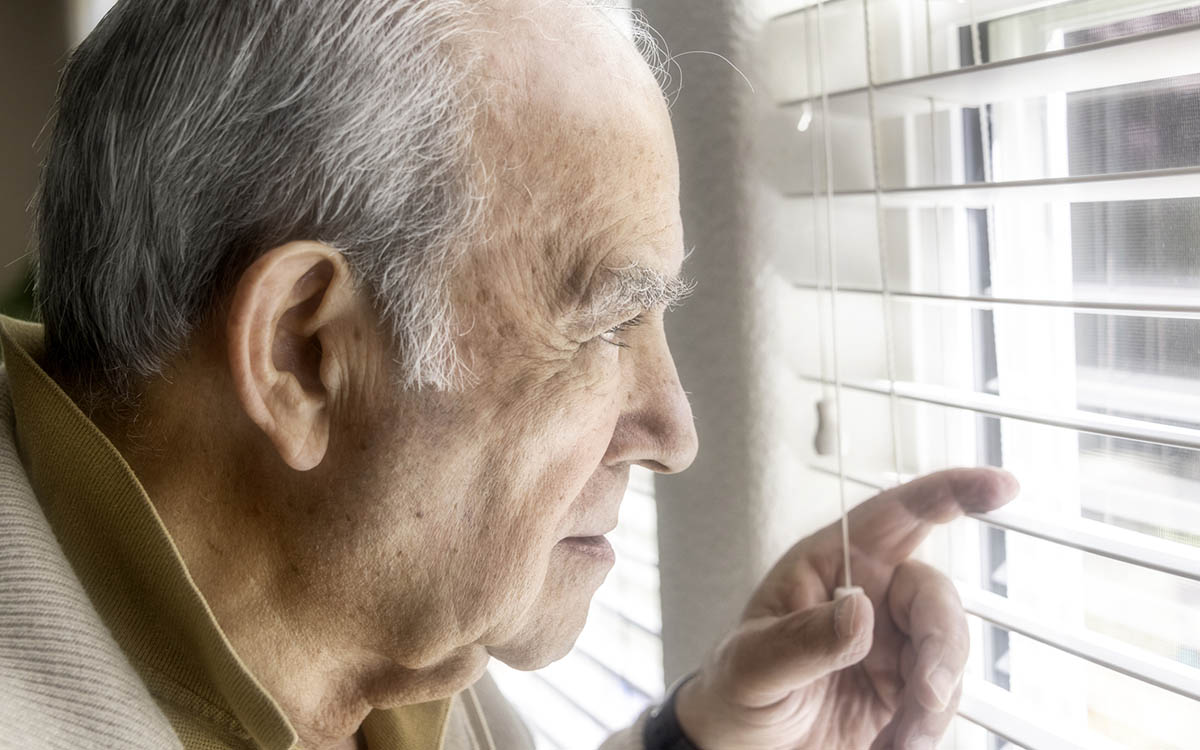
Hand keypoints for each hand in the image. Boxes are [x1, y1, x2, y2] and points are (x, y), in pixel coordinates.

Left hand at [674, 468, 1018, 749]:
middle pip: (934, 597)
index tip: (1001, 486)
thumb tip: (861, 611)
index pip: (897, 515)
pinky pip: (943, 695)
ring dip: (933, 700)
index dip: (951, 492)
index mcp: (831, 564)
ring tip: (900, 740)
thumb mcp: (753, 665)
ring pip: (948, 651)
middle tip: (924, 698)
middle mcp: (870, 593)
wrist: (743, 749)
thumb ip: (803, 640)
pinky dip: (929, 725)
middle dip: (940, 648)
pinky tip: (897, 744)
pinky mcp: (907, 687)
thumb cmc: (736, 690)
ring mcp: (892, 641)